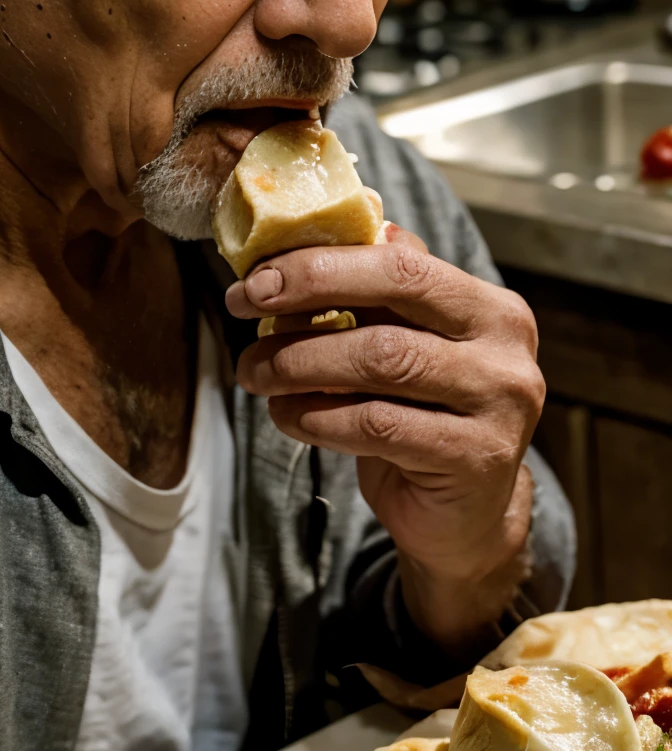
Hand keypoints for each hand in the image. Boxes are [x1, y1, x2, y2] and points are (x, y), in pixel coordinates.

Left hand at [227, 226, 544, 656]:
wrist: (467, 517)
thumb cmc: (424, 416)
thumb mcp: (406, 346)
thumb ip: (376, 293)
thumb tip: (305, 233)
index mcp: (489, 305)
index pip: (400, 261)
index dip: (322, 263)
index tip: (257, 276)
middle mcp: (506, 348)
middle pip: (394, 297)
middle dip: (307, 298)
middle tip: (244, 310)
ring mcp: (499, 404)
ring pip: (381, 361)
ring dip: (299, 363)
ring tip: (255, 372)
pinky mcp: (476, 459)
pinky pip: (377, 425)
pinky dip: (317, 417)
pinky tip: (287, 414)